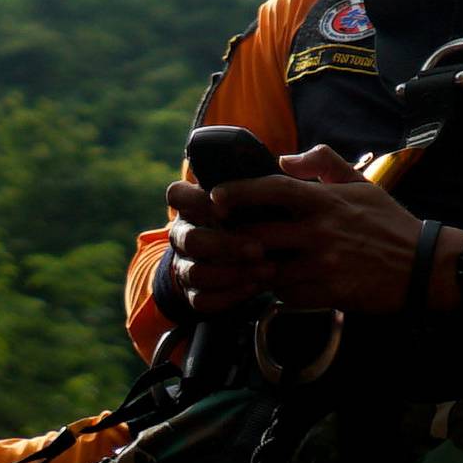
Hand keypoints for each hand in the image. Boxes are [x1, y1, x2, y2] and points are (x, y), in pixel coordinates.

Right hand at [163, 177, 272, 317]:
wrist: (248, 255)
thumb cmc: (258, 216)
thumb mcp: (259, 195)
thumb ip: (271, 178)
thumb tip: (286, 162)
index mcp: (193, 205)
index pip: (175, 195)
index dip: (195, 200)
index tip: (223, 204)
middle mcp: (184, 234)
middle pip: (190, 239)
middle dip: (225, 244)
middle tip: (259, 248)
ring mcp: (186, 265)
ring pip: (196, 272)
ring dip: (231, 273)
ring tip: (265, 271)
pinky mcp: (195, 293)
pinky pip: (203, 299)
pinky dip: (229, 295)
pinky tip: (254, 288)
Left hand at [203, 144, 457, 315]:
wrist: (424, 266)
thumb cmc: (389, 222)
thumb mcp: (360, 183)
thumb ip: (322, 163)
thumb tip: (283, 159)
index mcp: (325, 200)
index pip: (272, 189)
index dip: (239, 191)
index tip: (216, 197)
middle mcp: (321, 231)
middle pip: (259, 234)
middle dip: (235, 240)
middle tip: (223, 241)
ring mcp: (324, 264)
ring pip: (269, 269)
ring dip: (256, 269)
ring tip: (249, 266)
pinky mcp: (330, 293)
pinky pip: (289, 295)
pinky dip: (279, 291)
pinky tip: (282, 284)